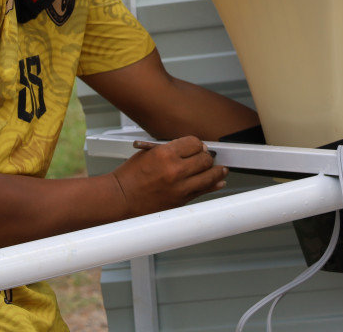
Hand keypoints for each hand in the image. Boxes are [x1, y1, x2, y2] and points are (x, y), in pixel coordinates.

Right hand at [110, 136, 227, 215]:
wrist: (120, 198)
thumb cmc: (130, 176)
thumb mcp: (148, 153)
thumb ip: (170, 149)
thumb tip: (190, 149)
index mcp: (165, 154)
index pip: (194, 142)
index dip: (197, 144)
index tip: (197, 146)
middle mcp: (175, 170)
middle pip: (205, 158)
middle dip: (207, 155)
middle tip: (206, 156)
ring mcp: (180, 187)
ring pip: (209, 175)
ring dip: (217, 170)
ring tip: (221, 169)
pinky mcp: (181, 200)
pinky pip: (204, 191)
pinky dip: (214, 185)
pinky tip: (219, 181)